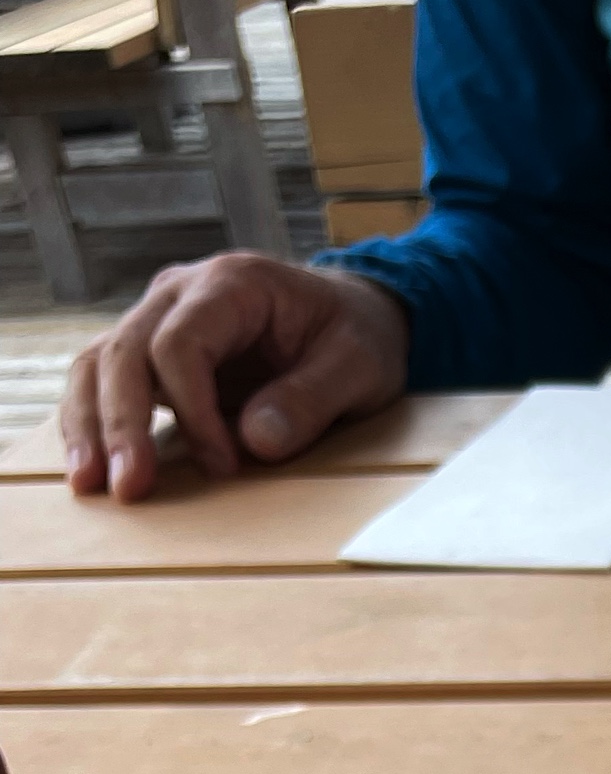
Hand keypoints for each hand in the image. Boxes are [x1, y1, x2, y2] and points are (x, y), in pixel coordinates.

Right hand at [61, 254, 408, 500]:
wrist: (351, 316)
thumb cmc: (357, 336)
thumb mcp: (359, 365)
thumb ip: (312, 398)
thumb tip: (254, 441)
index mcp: (232, 285)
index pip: (179, 344)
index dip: (192, 410)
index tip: (223, 465)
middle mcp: (181, 294)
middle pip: (125, 351)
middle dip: (122, 423)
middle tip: (128, 488)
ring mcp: (160, 320)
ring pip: (101, 363)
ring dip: (91, 424)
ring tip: (88, 484)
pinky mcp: (155, 355)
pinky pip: (107, 382)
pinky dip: (94, 422)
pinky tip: (89, 468)